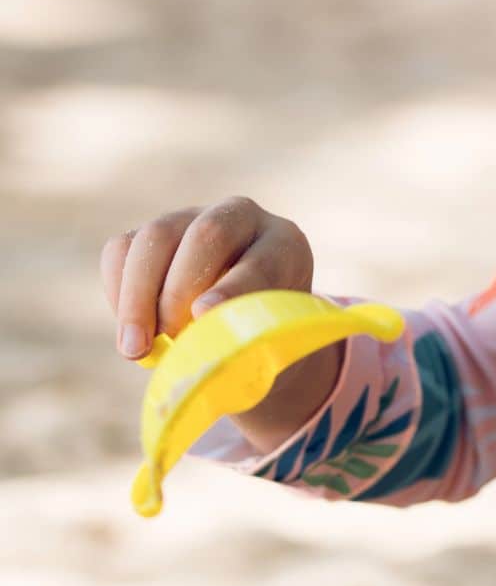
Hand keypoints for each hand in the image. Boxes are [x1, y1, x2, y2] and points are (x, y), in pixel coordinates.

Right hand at [100, 196, 340, 452]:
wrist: (244, 320)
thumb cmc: (263, 338)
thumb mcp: (271, 346)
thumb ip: (248, 349)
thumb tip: (204, 368)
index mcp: (286, 245)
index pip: (263, 261)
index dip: (233, 289)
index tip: (204, 316)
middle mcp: (242, 218)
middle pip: (206, 235)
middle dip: (178, 291)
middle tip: (165, 339)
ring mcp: (193, 217)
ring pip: (154, 237)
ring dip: (137, 297)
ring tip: (136, 348)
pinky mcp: (152, 232)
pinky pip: (120, 249)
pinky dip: (117, 291)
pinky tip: (131, 329)